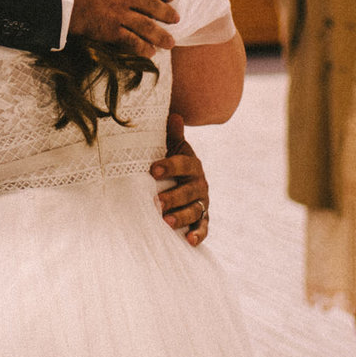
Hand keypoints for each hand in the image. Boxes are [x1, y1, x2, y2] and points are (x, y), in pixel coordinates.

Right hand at [59, 0, 176, 55]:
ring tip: (170, 43)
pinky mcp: (108, 30)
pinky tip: (149, 53)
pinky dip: (141, 48)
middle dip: (166, 13)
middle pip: (152, 5)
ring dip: (160, 35)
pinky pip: (130, 41)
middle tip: (176, 19)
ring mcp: (118, 13)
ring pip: (146, 26)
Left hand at [153, 123, 209, 245]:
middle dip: (173, 197)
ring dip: (182, 216)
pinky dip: (198, 234)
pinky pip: (203, 227)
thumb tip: (174, 115)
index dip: (169, 166)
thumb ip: (171, 135)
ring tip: (167, 222)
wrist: (182, 181)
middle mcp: (200, 184)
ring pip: (195, 210)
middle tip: (156, 203)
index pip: (183, 164)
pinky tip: (189, 241)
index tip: (152, 170)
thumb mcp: (172, 148)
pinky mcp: (202, 218)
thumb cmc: (171, 163)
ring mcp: (202, 202)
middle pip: (189, 191)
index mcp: (192, 165)